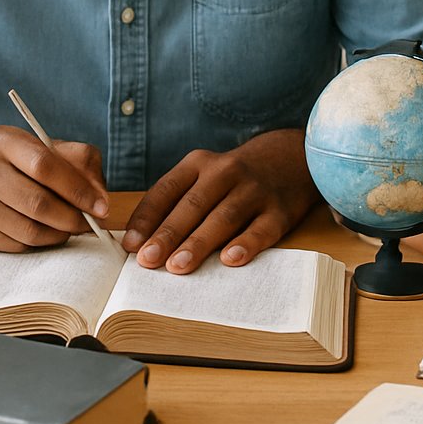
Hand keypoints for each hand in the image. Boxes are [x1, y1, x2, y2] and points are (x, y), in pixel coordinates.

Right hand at [0, 125, 106, 251]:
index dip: (78, 190)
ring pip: (29, 231)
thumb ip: (82, 164)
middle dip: (73, 218)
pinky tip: (47, 232)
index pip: (44, 166)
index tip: (102, 207)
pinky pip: (17, 246)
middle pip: (37, 203)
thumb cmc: (20, 162)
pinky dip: (40, 243)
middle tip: (91, 224)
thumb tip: (101, 200)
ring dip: (59, 234)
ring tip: (71, 227)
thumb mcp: (50, 148)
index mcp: (4, 141)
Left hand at [122, 128, 318, 273]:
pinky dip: (246, 244)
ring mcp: (254, 191)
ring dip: (198, 243)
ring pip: (223, 217)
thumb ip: (176, 202)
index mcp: (199, 163)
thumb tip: (140, 242)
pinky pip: (261, 229)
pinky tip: (230, 260)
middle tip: (148, 260)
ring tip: (178, 266)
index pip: (167, 189)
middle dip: (168, 234)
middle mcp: (226, 173)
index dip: (147, 218)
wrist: (291, 158)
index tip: (130, 245)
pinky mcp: (280, 211)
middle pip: (193, 205)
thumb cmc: (234, 178)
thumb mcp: (204, 174)